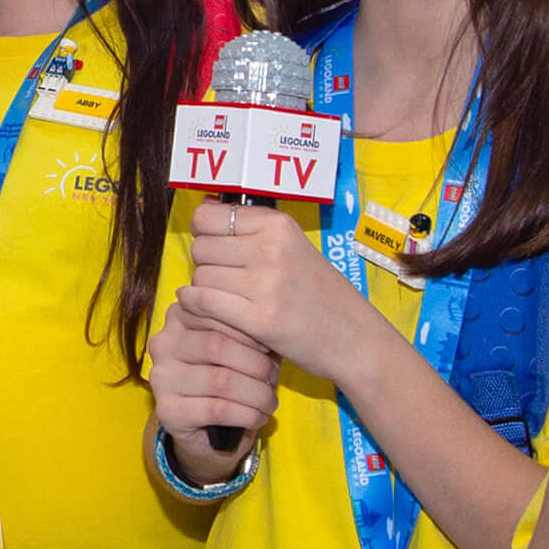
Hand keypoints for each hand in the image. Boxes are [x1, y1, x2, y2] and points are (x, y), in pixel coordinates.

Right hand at [149, 288, 277, 451]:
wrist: (207, 425)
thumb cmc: (228, 372)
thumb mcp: (239, 343)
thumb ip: (248, 327)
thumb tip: (271, 327)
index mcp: (179, 315)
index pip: (216, 312)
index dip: (250, 329)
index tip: (271, 345)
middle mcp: (163, 343)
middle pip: (217, 345)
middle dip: (255, 363)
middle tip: (273, 376)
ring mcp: (161, 378)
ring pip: (220, 380)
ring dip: (256, 393)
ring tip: (269, 400)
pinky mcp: (167, 410)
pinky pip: (217, 409)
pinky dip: (247, 414)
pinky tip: (258, 417)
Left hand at [178, 195, 384, 389]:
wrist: (353, 338)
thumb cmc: (319, 295)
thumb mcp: (293, 248)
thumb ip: (252, 231)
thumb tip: (204, 210)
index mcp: (279, 226)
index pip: (208, 217)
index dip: (202, 233)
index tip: (212, 246)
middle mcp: (272, 249)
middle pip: (201, 248)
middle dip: (205, 265)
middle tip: (224, 280)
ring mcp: (266, 284)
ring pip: (201, 277)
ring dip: (206, 290)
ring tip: (228, 300)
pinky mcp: (260, 319)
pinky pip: (203, 302)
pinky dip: (196, 306)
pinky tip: (204, 311)